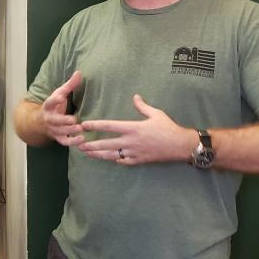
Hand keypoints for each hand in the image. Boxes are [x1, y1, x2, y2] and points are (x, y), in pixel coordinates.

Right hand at [41, 71, 83, 145]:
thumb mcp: (59, 94)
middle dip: (63, 120)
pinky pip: (64, 142)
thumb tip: (79, 72)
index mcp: (48, 106)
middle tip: (73, 120)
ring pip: (60, 132)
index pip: (49, 102)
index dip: (54, 100)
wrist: (41, 122)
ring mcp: (53, 129)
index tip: (61, 97)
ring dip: (70, 131)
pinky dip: (72, 142)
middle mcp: (49, 118)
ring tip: (81, 129)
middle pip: (55, 120)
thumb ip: (69, 85)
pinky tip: (82, 140)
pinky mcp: (58, 138)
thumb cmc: (54, 106)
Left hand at [78, 94, 197, 164]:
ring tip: (86, 153)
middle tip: (78, 144)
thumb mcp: (156, 113)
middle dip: (91, 144)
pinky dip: (115, 159)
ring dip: (97, 154)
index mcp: (133, 128)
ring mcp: (134, 153)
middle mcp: (131, 141)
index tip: (84, 125)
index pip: (110, 126)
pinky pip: (123, 161)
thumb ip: (142, 106)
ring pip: (111, 155)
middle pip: (106, 144)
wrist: (181, 145)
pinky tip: (107, 158)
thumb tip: (135, 96)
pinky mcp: (139, 161)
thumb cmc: (168, 128)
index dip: (95, 125)